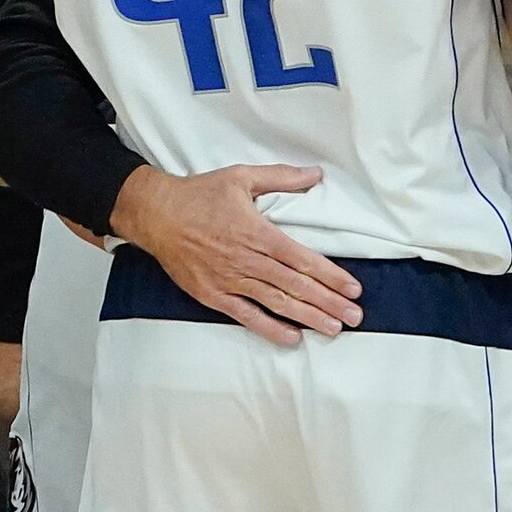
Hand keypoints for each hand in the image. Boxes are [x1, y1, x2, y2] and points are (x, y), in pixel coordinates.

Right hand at [107, 163, 360, 345]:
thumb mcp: (242, 177)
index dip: (331, 275)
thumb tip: (316, 174)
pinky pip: (246, 316)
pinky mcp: (213, 295)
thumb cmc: (199, 194)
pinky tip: (292, 338)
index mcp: (258, 233)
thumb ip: (282, 177)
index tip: (353, 288)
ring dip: (308, 318)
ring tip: (333, 329)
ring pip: (277, 303)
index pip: (303, 259)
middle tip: (355, 316)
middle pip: (296, 286)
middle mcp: (247, 260)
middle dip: (329, 302)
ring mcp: (230, 280)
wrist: (156, 214)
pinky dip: (270, 328)